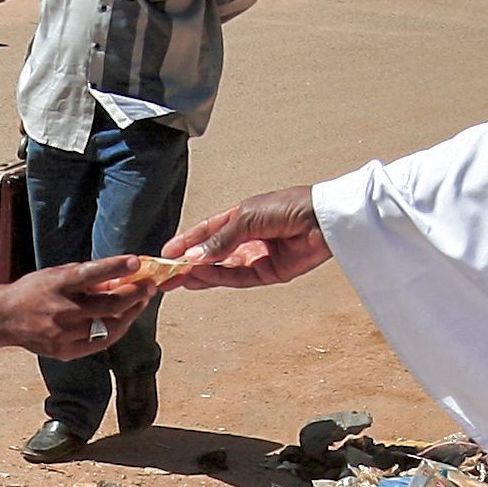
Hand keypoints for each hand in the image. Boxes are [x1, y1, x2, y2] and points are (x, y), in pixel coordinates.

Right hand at [0, 257, 155, 355]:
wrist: (5, 318)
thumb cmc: (35, 291)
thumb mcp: (57, 275)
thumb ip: (86, 277)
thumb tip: (120, 278)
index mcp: (57, 285)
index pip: (90, 274)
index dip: (115, 267)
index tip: (136, 261)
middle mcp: (61, 310)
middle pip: (107, 306)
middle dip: (134, 295)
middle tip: (148, 286)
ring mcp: (63, 334)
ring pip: (109, 328)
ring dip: (129, 315)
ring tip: (140, 303)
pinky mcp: (65, 351)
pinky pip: (100, 343)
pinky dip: (115, 331)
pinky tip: (123, 321)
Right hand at [163, 185, 332, 289]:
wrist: (322, 219)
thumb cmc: (288, 207)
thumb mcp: (246, 217)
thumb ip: (220, 239)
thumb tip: (193, 258)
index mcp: (241, 217)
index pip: (207, 232)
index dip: (186, 242)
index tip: (165, 254)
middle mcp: (247, 238)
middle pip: (212, 254)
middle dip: (188, 264)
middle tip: (165, 274)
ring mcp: (258, 256)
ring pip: (222, 269)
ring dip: (200, 274)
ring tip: (177, 279)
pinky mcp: (269, 273)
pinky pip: (238, 278)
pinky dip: (219, 278)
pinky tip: (200, 277)